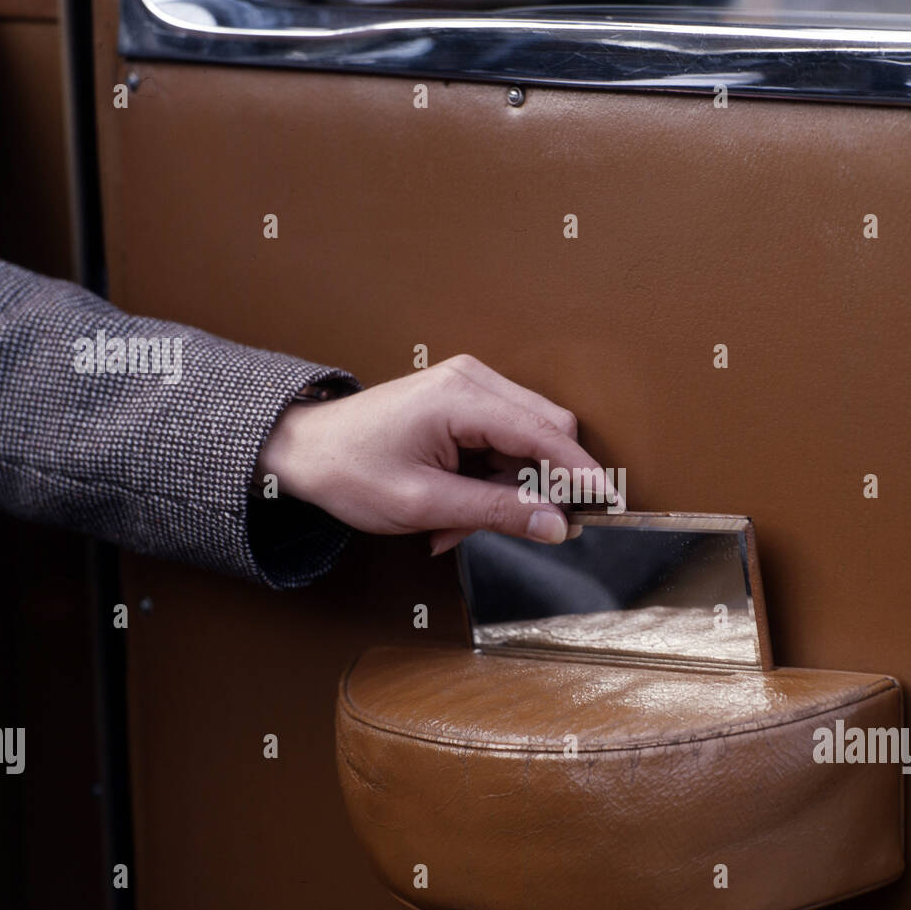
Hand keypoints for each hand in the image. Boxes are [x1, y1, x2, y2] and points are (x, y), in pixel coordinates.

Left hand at [257, 355, 613, 555]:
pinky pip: (502, 444)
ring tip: (455, 523)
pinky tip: (454, 507)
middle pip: (545, 433)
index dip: (581, 473)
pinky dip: (489, 482)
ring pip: (525, 444)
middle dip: (534, 488)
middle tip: (503, 527)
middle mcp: (473, 381)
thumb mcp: (426, 504)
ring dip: (504, 492)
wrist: (304, 450)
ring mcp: (469, 388)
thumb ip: (497, 512)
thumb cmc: (350, 470)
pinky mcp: (464, 403)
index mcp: (462, 397)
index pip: (546, 434)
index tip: (607, 505)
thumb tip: (557, 524)